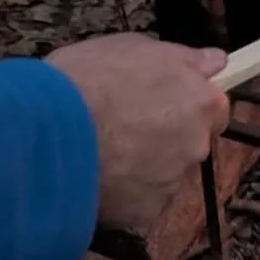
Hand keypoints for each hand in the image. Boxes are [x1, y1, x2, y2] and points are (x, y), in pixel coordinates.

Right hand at [45, 34, 230, 232]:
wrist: (44, 133)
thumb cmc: (86, 80)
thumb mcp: (133, 47)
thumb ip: (183, 58)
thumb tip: (216, 61)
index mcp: (202, 102)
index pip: (214, 108)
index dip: (188, 104)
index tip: (161, 102)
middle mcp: (198, 144)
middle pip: (190, 143)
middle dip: (165, 137)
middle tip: (122, 127)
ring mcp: (173, 181)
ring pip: (164, 174)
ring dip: (142, 166)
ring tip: (99, 154)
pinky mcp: (146, 212)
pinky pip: (138, 202)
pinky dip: (122, 193)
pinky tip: (93, 179)